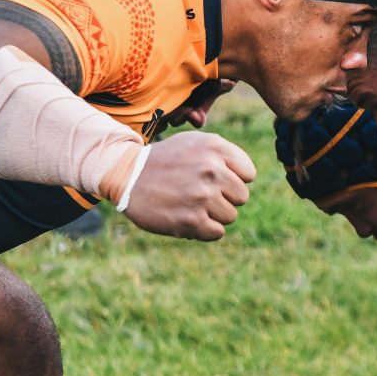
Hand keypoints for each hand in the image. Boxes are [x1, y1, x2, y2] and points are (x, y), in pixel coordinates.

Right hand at [123, 131, 256, 239]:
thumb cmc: (166, 160)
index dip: (233, 179)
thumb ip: (225, 155)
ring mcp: (202, 196)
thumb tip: (248, 178)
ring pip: (231, 216)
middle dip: (224, 197)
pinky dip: (205, 230)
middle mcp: (211, 169)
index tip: (213, 179)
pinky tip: (187, 217)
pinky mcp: (191, 220)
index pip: (249, 174)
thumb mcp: (195, 143)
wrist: (127, 175)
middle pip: (242, 197)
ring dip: (214, 214)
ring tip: (191, 204)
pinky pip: (217, 233)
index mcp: (215, 147)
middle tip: (199, 193)